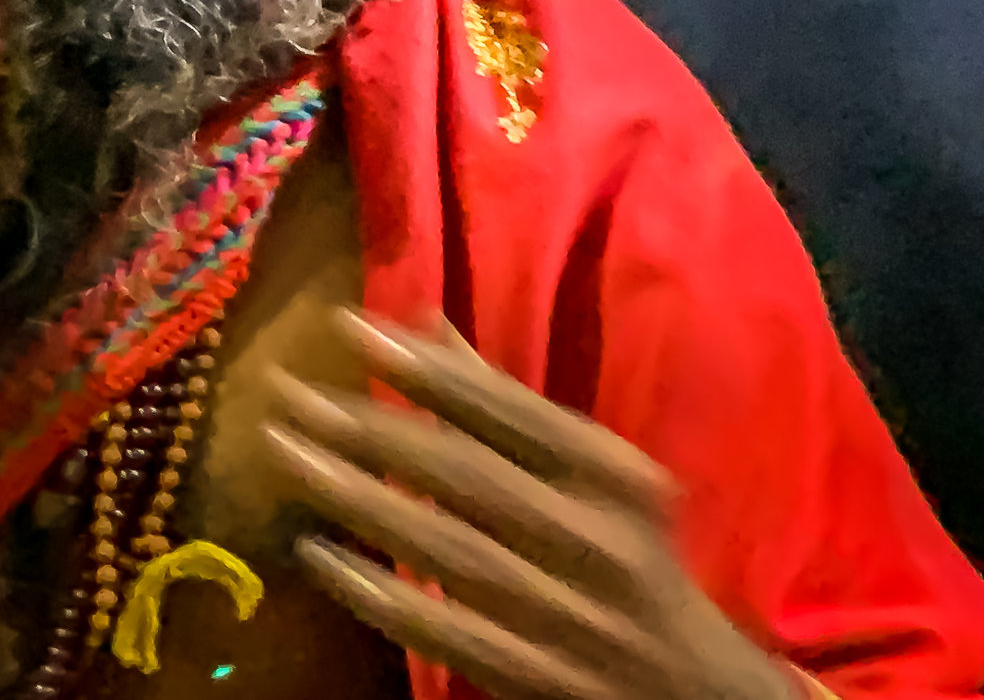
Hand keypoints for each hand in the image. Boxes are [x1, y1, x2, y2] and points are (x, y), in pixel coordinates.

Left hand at [264, 311, 799, 699]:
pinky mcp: (534, 678)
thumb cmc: (630, 558)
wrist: (700, 692)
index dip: (430, 372)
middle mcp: (593, 541)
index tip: (349, 325)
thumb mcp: (593, 476)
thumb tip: (422, 320)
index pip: (512, 415)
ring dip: (358, 499)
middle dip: (372, 430)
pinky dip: (377, 592)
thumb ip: (505, 403)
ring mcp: (564, 616)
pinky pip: (442, 629)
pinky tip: (315, 555)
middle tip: (288, 391)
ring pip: (446, 549)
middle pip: (467, 477)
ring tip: (283, 452)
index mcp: (612, 479)